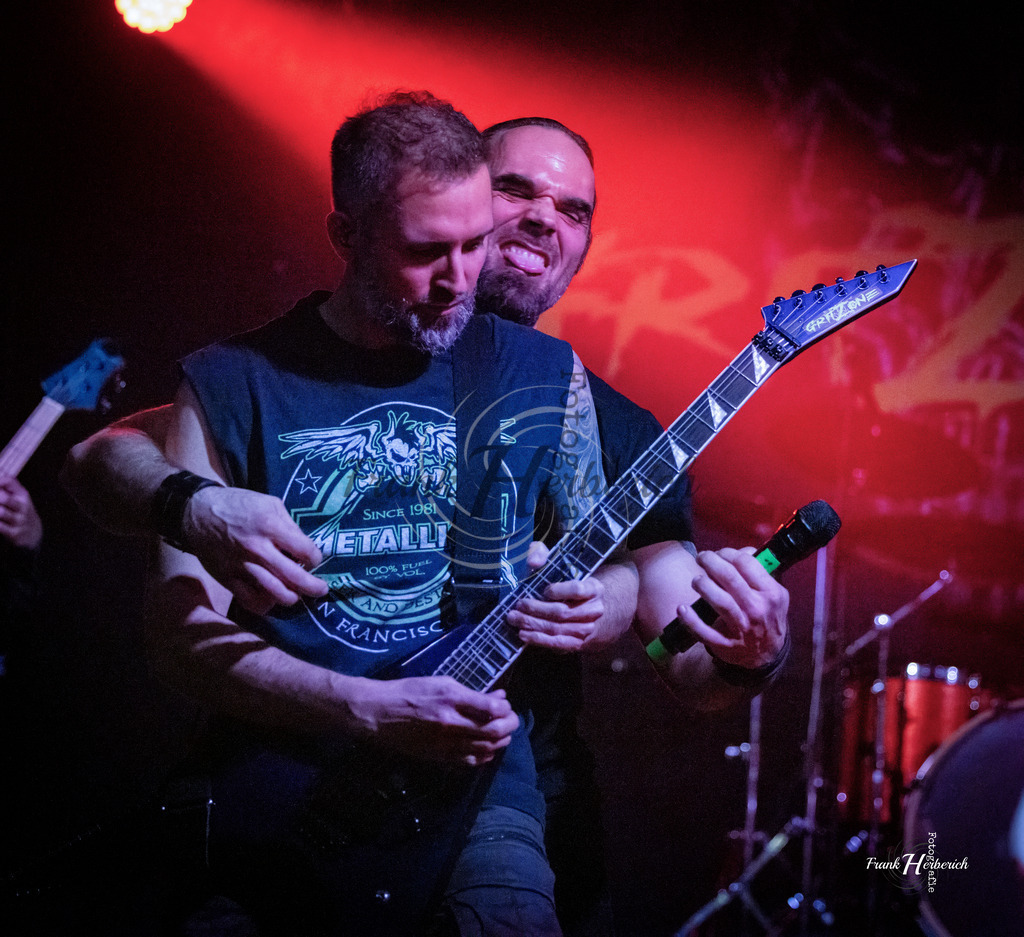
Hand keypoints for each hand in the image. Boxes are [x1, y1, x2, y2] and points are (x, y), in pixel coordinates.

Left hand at [0, 476, 43, 550]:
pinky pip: (0, 527)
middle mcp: (23, 507)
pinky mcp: (14, 534)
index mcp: (23, 495)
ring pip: (2, 512)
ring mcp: (19, 521)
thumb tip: (0, 478)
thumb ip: (9, 484)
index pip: (9, 482)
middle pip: (5, 498)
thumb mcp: (20, 496)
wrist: (34, 533)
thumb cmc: (21, 512)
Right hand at [183, 485, 327, 614]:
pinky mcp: (228, 579)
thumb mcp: (269, 503)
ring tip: (297, 595)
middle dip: (313, 587)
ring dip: (291, 598)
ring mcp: (242, 566)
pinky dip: (265, 605)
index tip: (315, 559)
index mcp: (270, 526)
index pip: (305, 551)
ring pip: (274, 593)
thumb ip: (289, 525)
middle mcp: (258, 549)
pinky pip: (250, 601)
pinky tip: (272, 600)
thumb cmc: (238, 504)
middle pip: (294, 578)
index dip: (316, 558)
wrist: (198, 513)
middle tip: (321, 589)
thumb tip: (305, 547)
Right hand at [350, 676, 518, 766]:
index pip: (491, 708)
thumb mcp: (441, 682)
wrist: (379, 713)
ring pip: (485, 749)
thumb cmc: (408, 691)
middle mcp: (451, 723)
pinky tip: (487, 748)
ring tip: (502, 732)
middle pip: (493, 731)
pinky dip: (484, 755)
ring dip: (500, 741)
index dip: (506, 708)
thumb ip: (470, 692)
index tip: (506, 704)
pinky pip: (469, 761)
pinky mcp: (439, 757)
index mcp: (451, 699)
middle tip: (511, 719)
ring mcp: (445, 743)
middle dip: (509, 725)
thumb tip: (498, 696)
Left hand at [504, 541, 606, 651]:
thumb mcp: (559, 564)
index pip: (577, 589)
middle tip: (518, 605)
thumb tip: (533, 561)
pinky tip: (524, 634)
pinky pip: (558, 644)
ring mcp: (587, 629)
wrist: (591, 610)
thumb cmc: (568, 584)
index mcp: (593, 588)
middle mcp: (594, 610)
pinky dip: (539, 639)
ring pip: (557, 629)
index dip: (559, 591)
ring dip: (533, 624)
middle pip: (563, 612)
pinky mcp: (578, 643)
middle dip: (537, 609)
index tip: (544, 590)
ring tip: (514, 618)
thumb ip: (542, 554)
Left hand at [676, 547, 788, 669]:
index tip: (719, 553)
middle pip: (730, 578)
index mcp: (771, 593)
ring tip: (696, 580)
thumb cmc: (767, 616)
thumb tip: (743, 551)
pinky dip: (691, 620)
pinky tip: (682, 609)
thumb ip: (760, 571)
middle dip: (711, 562)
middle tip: (702, 558)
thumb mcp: (774, 593)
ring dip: (703, 585)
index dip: (728, 553)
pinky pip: (705, 632)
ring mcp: (742, 629)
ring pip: (720, 602)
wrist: (768, 655)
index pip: (747, 563)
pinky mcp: (726, 645)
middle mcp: (757, 609)